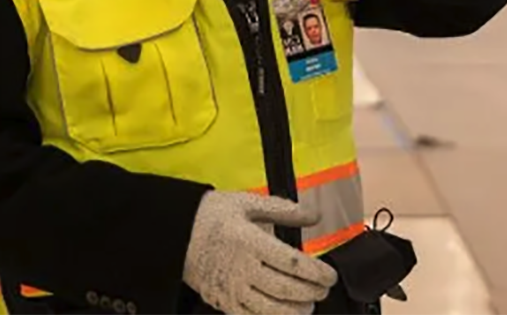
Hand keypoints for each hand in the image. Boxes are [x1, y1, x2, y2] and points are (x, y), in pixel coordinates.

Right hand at [183, 192, 337, 314]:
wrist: (176, 233)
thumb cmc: (212, 216)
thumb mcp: (247, 203)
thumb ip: (283, 210)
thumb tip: (314, 215)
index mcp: (249, 241)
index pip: (291, 263)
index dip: (316, 272)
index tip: (329, 275)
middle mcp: (241, 268)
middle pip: (285, 289)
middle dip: (311, 293)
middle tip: (323, 290)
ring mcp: (232, 289)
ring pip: (271, 310)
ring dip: (295, 311)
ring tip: (308, 306)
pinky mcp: (224, 303)